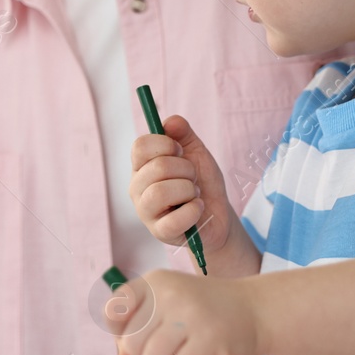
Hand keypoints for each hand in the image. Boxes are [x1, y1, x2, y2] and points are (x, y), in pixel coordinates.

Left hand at [111, 269, 262, 354]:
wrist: (256, 310)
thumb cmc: (205, 312)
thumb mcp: (168, 308)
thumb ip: (140, 330)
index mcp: (154, 282)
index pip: (113, 311)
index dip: (119, 333)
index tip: (142, 335)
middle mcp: (169, 293)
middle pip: (132, 344)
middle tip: (170, 349)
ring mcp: (190, 314)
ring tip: (185, 354)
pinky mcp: (210, 338)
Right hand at [130, 114, 235, 250]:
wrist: (217, 214)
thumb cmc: (202, 183)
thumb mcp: (196, 153)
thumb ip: (184, 134)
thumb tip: (171, 121)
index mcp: (142, 167)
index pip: (140, 146)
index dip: (165, 144)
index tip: (180, 151)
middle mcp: (138, 188)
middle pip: (157, 167)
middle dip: (186, 169)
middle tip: (193, 178)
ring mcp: (146, 212)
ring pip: (160, 192)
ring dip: (188, 189)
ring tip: (194, 194)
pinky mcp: (160, 232)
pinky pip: (176, 218)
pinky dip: (194, 210)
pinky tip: (197, 209)